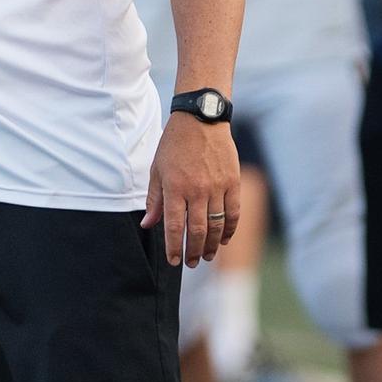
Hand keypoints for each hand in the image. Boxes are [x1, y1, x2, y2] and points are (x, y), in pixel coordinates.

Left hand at [142, 115, 240, 267]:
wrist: (201, 119)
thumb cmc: (174, 144)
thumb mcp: (157, 170)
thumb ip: (154, 199)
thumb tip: (147, 225)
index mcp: (175, 187)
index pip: (173, 226)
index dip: (174, 247)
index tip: (174, 261)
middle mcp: (196, 190)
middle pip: (197, 230)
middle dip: (194, 251)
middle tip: (192, 263)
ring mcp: (217, 186)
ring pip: (216, 225)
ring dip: (212, 244)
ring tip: (207, 256)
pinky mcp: (232, 182)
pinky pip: (233, 212)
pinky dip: (230, 228)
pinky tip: (224, 239)